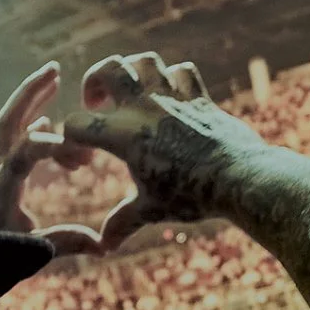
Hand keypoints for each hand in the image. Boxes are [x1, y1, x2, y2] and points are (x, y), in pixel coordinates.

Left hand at [0, 63, 91, 235]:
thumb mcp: (30, 253)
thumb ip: (64, 243)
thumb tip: (103, 245)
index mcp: (3, 186)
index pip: (26, 148)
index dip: (57, 145)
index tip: (85, 160)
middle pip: (10, 120)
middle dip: (32, 92)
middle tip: (55, 69)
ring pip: (11, 125)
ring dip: (32, 101)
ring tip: (54, 78)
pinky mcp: (0, 180)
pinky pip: (16, 143)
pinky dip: (32, 128)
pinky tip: (46, 120)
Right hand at [39, 53, 270, 257]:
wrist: (239, 180)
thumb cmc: (191, 195)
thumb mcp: (151, 210)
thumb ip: (122, 222)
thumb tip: (102, 248)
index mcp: (124, 134)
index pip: (77, 124)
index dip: (69, 141)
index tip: (82, 161)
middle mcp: (145, 107)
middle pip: (109, 68)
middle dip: (94, 80)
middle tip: (98, 102)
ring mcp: (174, 97)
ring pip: (145, 61)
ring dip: (133, 71)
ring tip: (132, 92)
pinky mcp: (199, 97)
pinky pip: (182, 70)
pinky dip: (173, 77)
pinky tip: (170, 96)